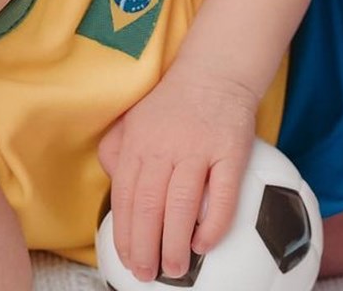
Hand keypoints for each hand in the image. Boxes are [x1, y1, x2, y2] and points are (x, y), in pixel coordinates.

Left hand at [96, 67, 257, 281]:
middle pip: (149, 206)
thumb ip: (117, 151)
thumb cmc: (172, 103)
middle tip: (146, 273)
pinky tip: (205, 243)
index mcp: (138, 143)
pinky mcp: (230, 150)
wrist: (215, 72)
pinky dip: (214, 223)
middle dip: (145, 246)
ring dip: (175, 243)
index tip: (127, 259)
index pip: (125, 197)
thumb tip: (112, 184)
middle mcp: (164, 147)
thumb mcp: (133, 120)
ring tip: (174, 270)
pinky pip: (224, 194)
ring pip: (182, 205)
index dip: (124, 233)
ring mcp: (198, 148)